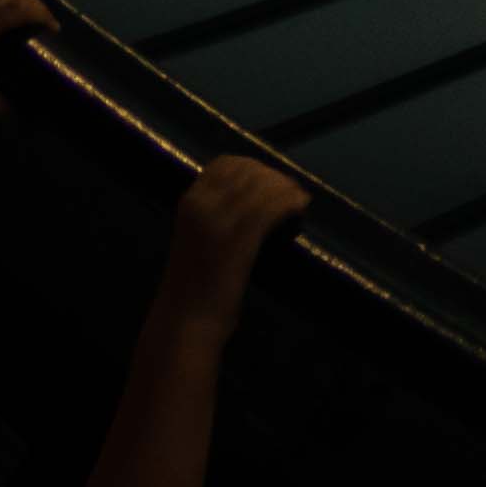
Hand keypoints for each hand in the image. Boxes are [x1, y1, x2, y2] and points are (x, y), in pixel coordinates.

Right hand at [162, 158, 309, 299]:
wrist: (184, 323)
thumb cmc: (194, 285)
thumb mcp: (198, 238)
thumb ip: (217, 213)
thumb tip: (255, 193)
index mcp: (189, 202)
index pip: (227, 164)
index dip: (255, 168)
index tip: (270, 182)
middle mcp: (202, 205)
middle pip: (250, 170)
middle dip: (275, 177)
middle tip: (291, 194)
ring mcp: (219, 221)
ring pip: (266, 185)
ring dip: (288, 190)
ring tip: (298, 203)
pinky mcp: (240, 239)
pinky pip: (274, 206)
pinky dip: (293, 204)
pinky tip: (300, 211)